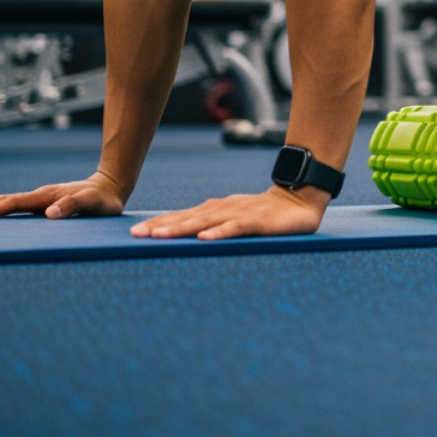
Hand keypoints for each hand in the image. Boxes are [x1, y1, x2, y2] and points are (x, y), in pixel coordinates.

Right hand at [0, 172, 126, 219]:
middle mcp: (41, 196)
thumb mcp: (94, 204)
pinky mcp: (45, 204)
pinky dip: (2, 211)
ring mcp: (41, 199)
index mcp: (47, 196)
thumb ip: (74, 206)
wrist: (111, 186)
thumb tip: (50, 214)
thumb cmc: (104, 199)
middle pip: (6, 200)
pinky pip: (18, 207)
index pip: (15, 203)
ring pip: (10, 203)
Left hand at [129, 185, 328, 240]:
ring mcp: (240, 214)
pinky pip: (236, 228)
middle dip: (161, 226)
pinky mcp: (258, 222)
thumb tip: (190, 238)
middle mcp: (223, 208)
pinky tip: (204, 239)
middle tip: (136, 234)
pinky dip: (219, 233)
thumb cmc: (266, 213)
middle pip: (188, 218)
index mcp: (216, 209)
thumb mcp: (236, 218)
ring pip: (206, 222)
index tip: (136, 232)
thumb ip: (215, 226)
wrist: (301, 198)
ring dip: (181, 228)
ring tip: (159, 236)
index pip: (183, 216)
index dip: (160, 223)